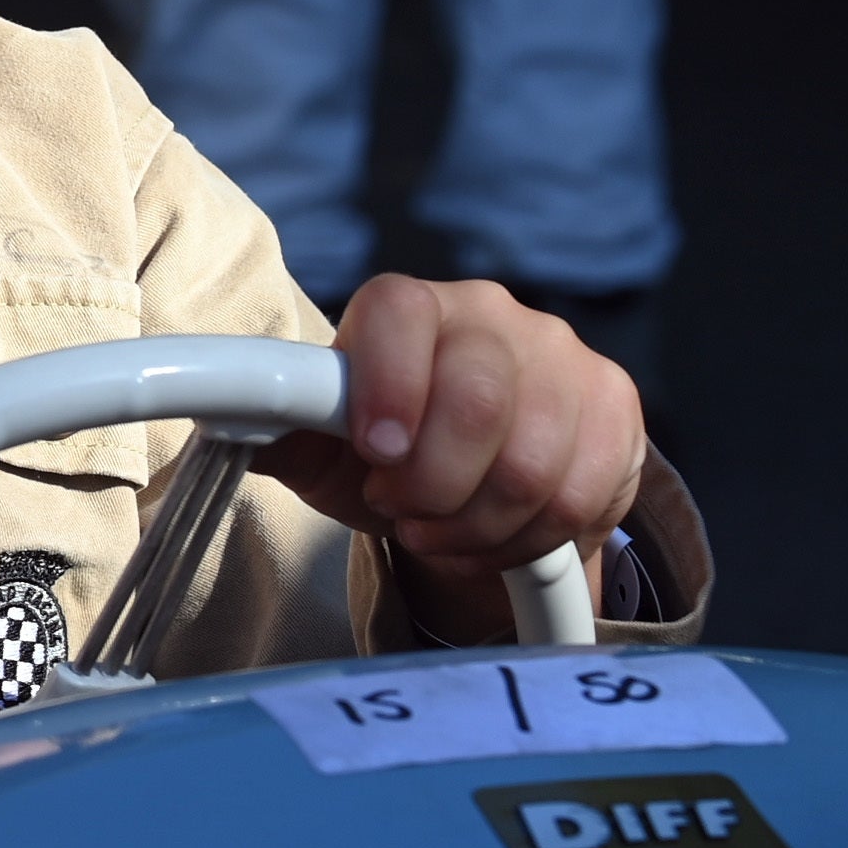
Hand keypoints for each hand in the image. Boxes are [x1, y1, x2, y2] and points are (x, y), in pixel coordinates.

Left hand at [256, 276, 644, 645]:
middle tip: (403, 511)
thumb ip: (279, 428)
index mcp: (407, 308)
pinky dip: (527, 539)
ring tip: (442, 529)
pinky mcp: (616, 405)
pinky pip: (580, 494)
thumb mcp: (322, 445)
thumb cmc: (386, 452)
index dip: (389, 383)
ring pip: (532, 463)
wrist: (478, 472)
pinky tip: (495, 535)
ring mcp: (562, 356)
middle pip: (477, 399)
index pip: (399, 310)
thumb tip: (230, 419)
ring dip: (475, 524)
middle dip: (432, 485)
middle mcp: (490, 314)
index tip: (374, 454)